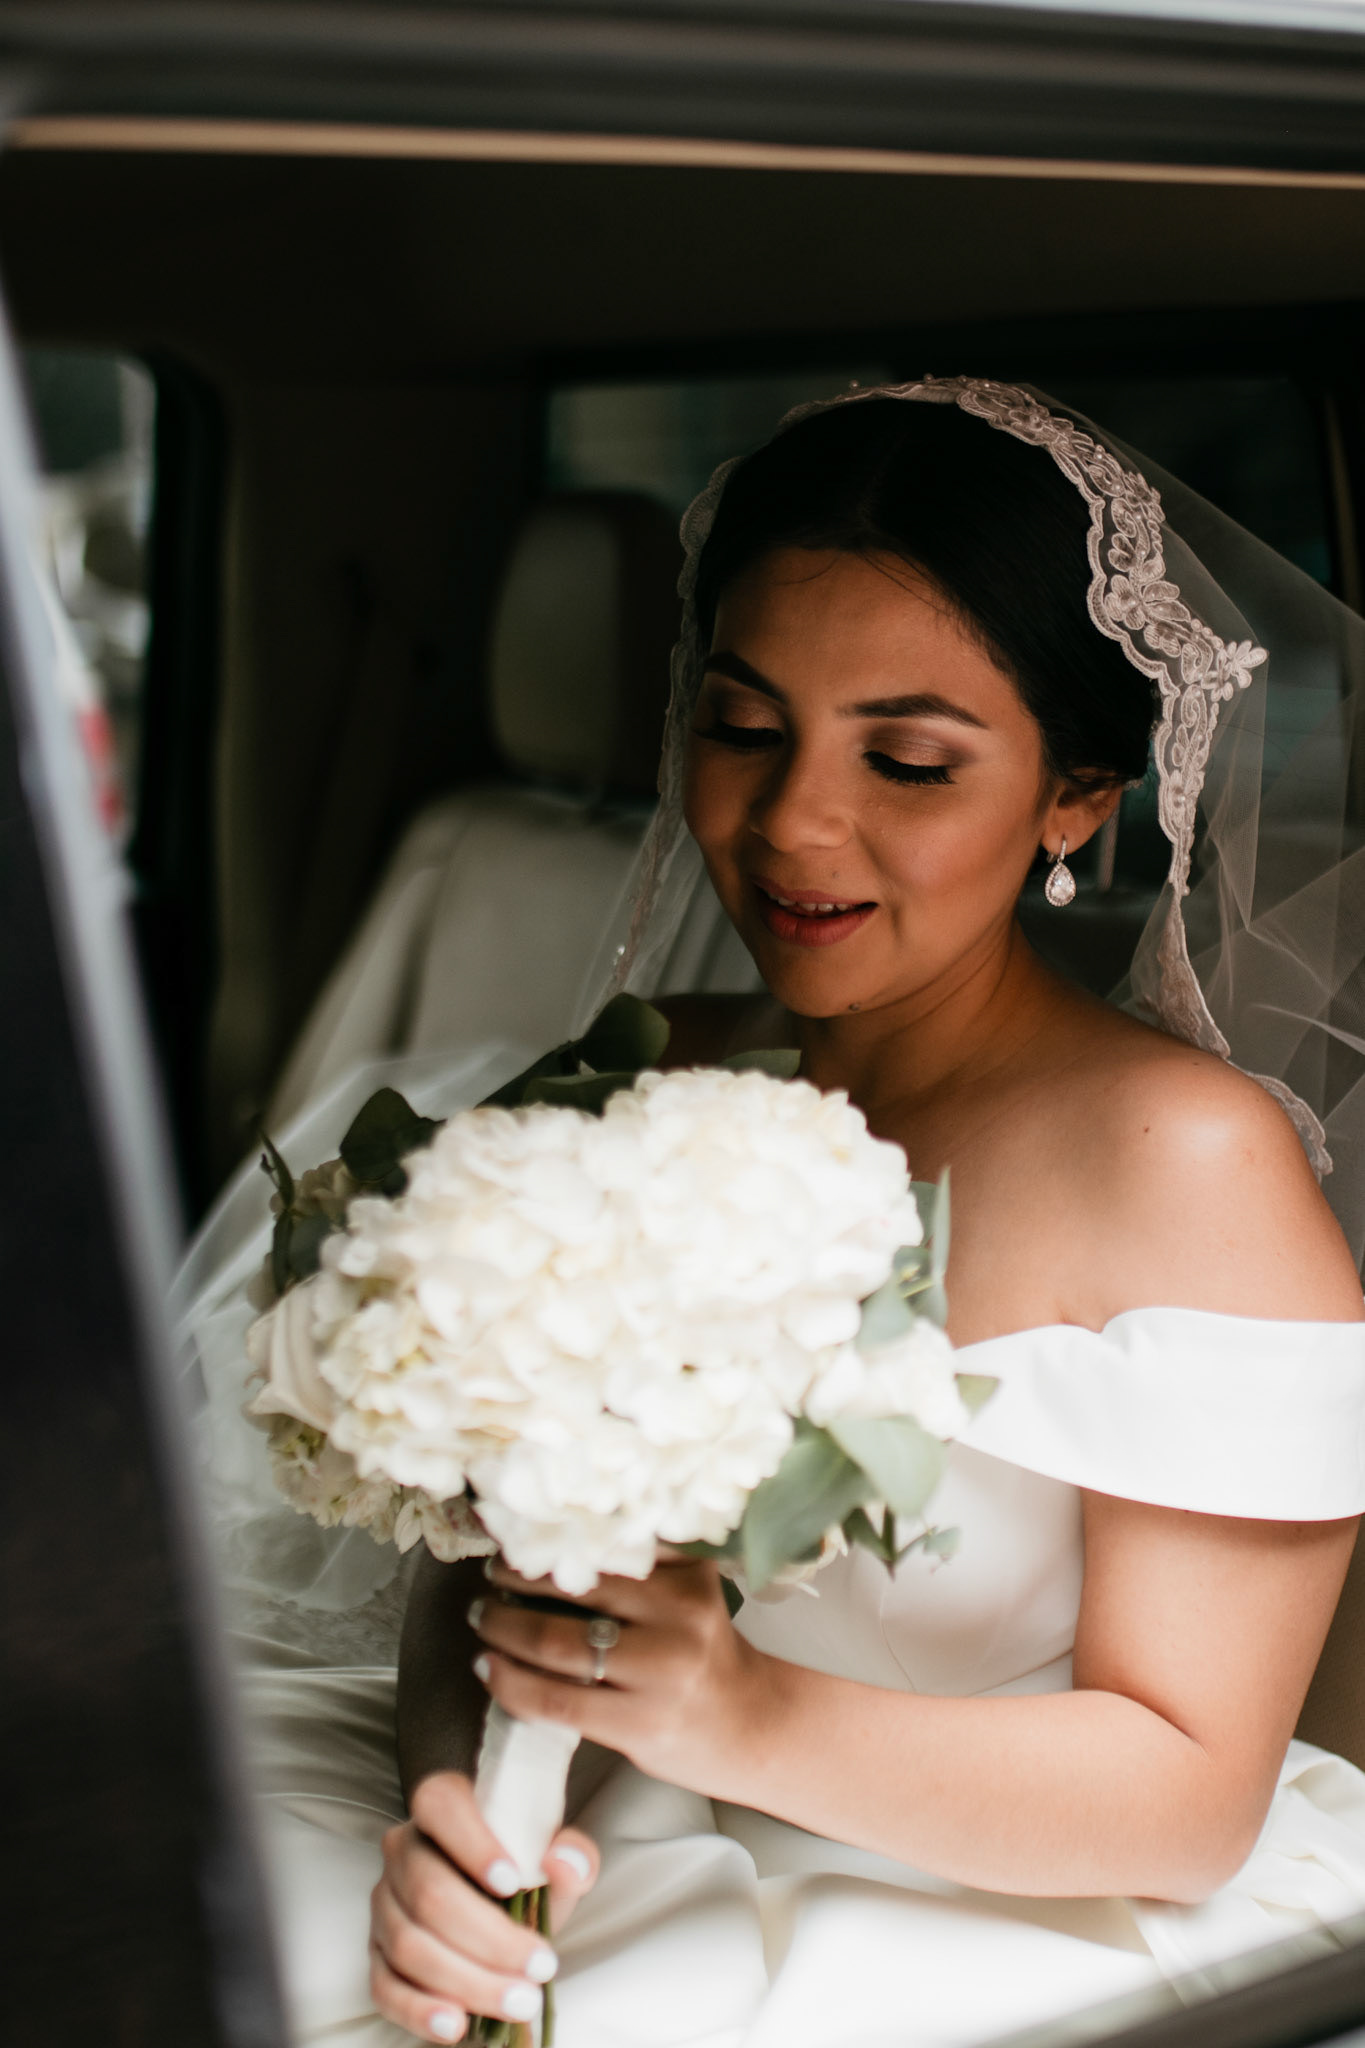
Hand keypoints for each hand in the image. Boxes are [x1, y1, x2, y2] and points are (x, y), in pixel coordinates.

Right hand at [369, 1770, 598, 2043]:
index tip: (514, 1882)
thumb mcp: (555, 1862)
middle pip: (430, 1893)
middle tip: (540, 1966)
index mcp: (442, 1811)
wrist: (498, 1913)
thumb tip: (562, 1861)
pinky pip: (385, 1987)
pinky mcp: (378, 1955)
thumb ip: (572, 1855)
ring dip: (468, 1981)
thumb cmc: (523, 1879)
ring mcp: (385, 1905)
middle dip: (489, 1938)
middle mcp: (402, 1852)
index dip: (472, 1844)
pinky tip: (457, 2025)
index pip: (441, 1807)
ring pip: (410, 1945)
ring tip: (520, 2001)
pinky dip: (420, 2011)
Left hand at [468, 1554, 765, 1798]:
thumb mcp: (689, 1595)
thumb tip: (551, 1540)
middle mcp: (680, 1616)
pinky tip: (490, 1668)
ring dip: (505, 1628)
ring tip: (483, 1617)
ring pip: (558, 1644)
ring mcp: (661, 1672)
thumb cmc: (705, 1655)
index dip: (553, 1533)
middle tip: (491, 1570)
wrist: (752, 1727)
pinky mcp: (639, 1723)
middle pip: (577, 1587)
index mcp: (689, 1574)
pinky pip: (556, 1700)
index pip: (607, 1542)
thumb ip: (641, 1568)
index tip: (515, 1525)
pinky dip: (511, 1682)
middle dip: (519, 1576)